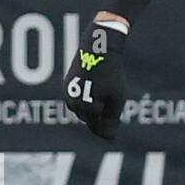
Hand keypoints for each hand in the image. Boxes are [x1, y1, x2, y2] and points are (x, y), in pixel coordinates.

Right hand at [62, 21, 127, 139]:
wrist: (100, 46)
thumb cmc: (111, 73)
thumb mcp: (116, 98)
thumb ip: (111, 120)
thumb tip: (109, 139)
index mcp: (79, 106)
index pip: (96, 126)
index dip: (110, 119)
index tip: (115, 104)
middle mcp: (69, 100)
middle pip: (90, 118)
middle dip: (102, 110)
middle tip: (111, 91)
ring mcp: (68, 91)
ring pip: (85, 108)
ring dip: (96, 103)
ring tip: (105, 86)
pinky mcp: (69, 83)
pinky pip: (82, 96)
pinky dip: (92, 94)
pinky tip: (99, 83)